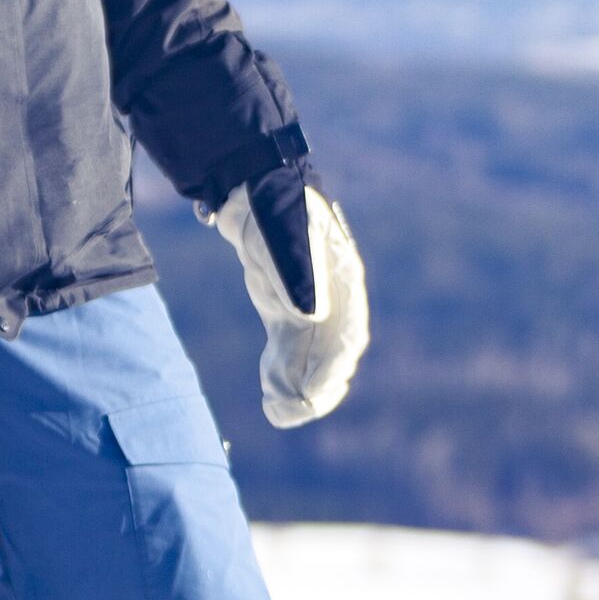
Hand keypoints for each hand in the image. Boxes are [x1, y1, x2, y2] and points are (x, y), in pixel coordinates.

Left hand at [211, 158, 367, 426]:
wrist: (251, 185)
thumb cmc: (273, 207)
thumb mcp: (284, 234)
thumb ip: (296, 273)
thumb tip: (311, 317)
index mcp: (341, 279)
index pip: (347, 331)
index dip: (333, 366)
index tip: (314, 393)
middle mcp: (332, 298)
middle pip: (333, 353)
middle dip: (317, 387)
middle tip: (294, 411)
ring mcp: (309, 306)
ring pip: (311, 360)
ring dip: (297, 389)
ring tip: (278, 414)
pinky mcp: (286, 313)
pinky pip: (289, 354)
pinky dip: (280, 378)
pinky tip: (269, 399)